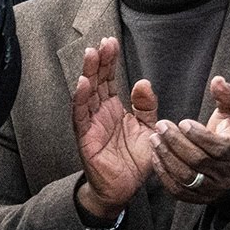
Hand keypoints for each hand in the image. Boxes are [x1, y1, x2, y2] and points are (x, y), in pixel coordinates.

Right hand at [72, 37, 157, 220]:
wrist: (124, 188)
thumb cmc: (134, 159)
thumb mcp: (149, 129)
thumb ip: (147, 107)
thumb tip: (143, 82)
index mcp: (113, 108)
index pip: (109, 79)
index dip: (110, 61)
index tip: (111, 41)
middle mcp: (99, 112)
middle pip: (97, 81)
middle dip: (99, 61)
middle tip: (103, 42)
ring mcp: (90, 123)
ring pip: (86, 93)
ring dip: (88, 73)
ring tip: (92, 54)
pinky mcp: (85, 136)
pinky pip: (80, 115)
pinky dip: (80, 99)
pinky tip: (83, 84)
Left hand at [150, 76, 229, 204]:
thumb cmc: (228, 137)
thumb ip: (226, 97)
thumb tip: (218, 80)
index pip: (217, 148)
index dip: (198, 135)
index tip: (182, 122)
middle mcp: (224, 174)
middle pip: (198, 161)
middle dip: (176, 142)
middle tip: (161, 126)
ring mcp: (210, 188)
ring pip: (185, 176)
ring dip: (166, 156)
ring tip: (154, 138)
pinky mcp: (194, 198)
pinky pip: (176, 188)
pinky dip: (163, 172)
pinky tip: (155, 155)